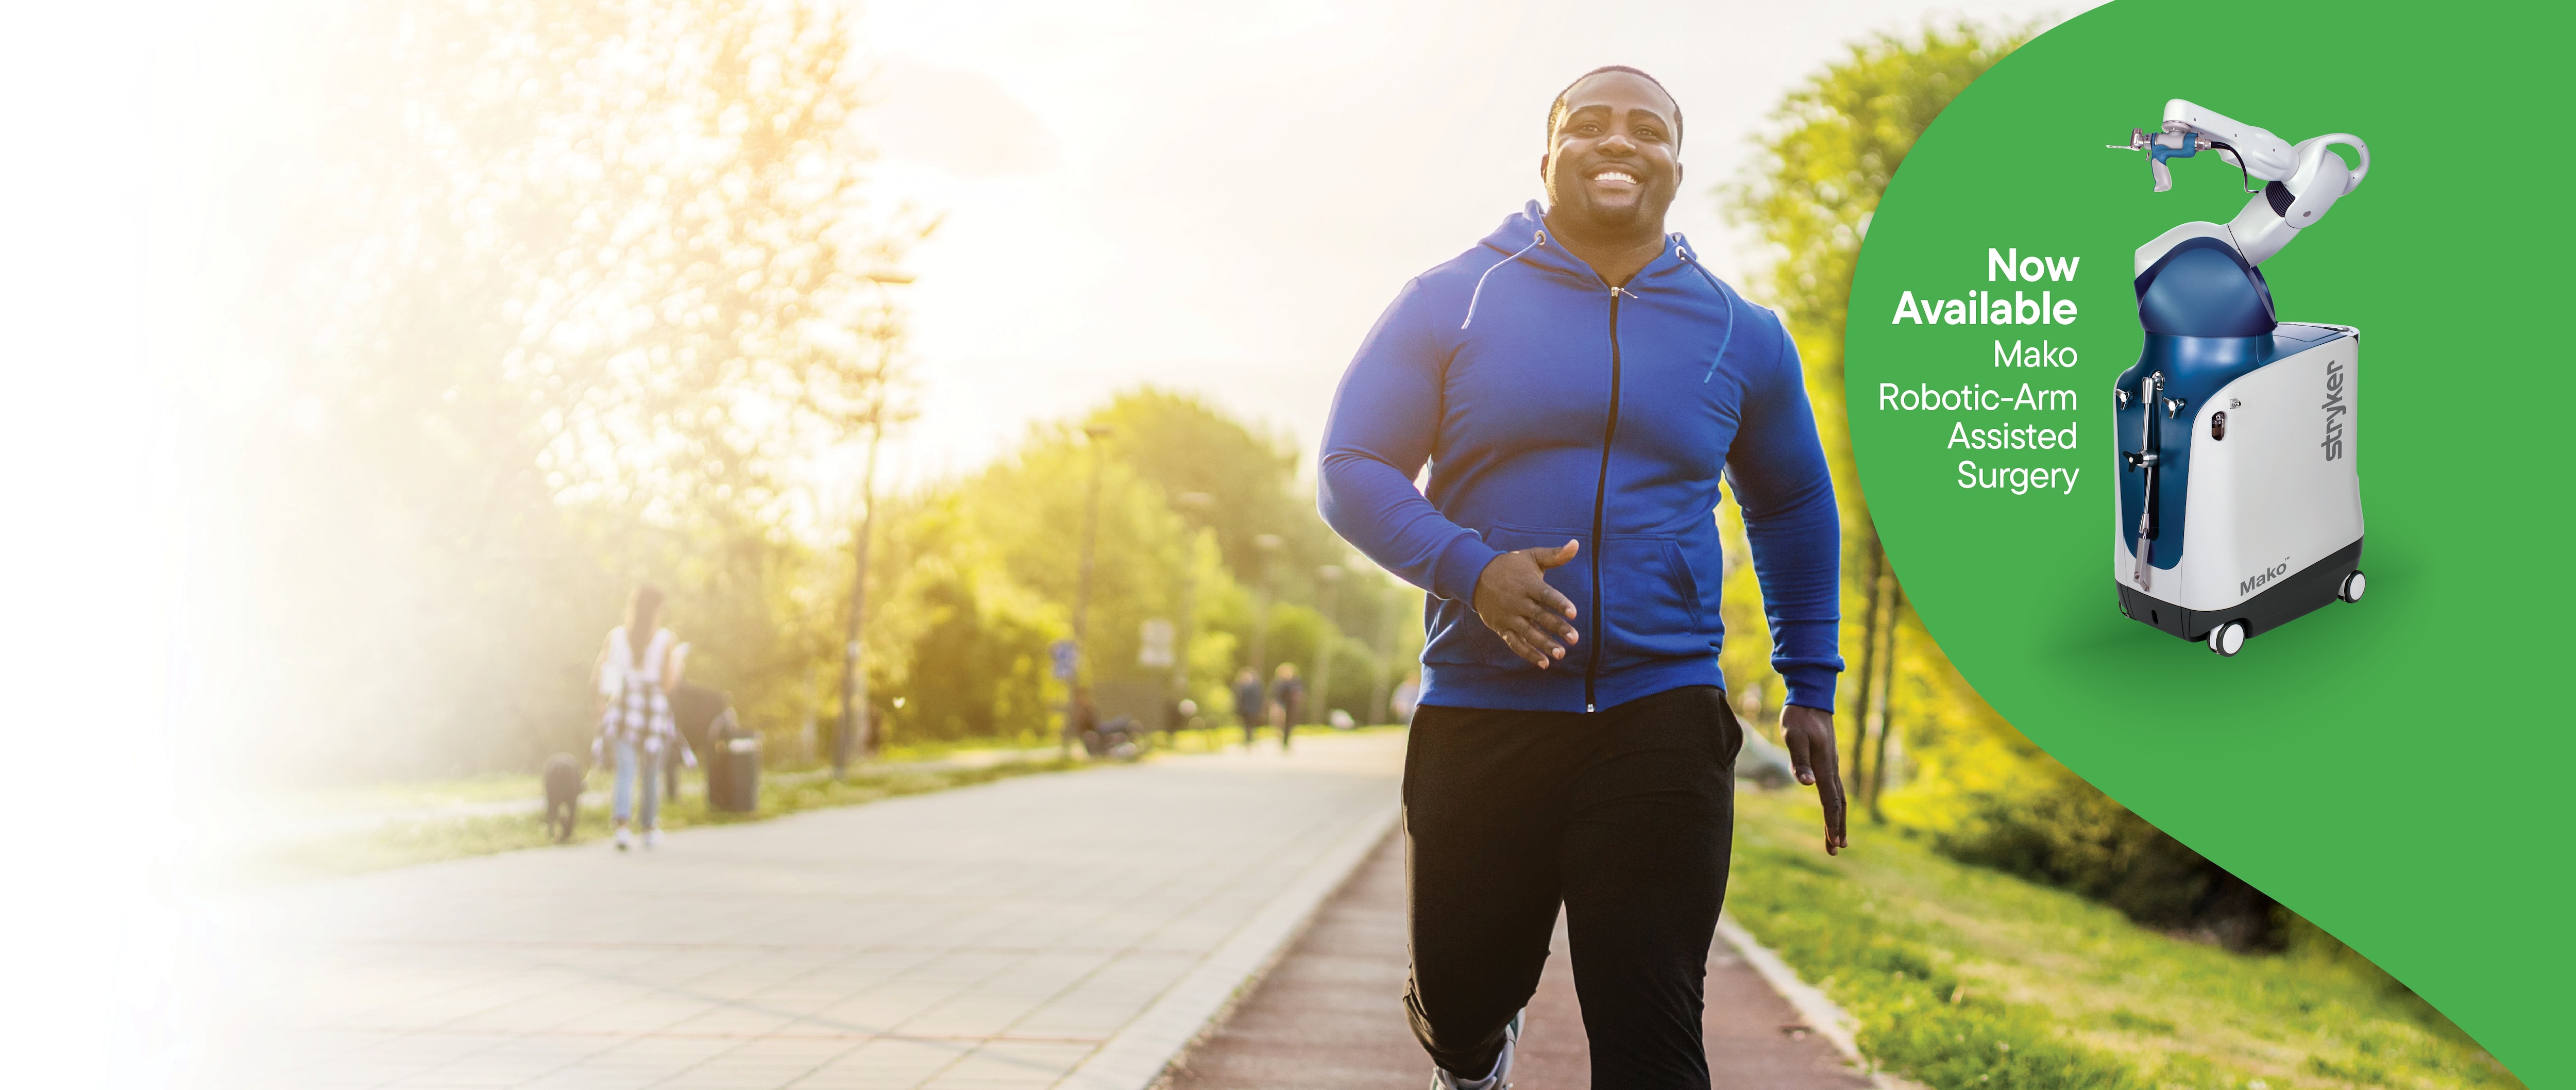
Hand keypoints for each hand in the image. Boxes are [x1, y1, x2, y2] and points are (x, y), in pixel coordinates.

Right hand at [1472, 540, 1580, 667]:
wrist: (1475, 575)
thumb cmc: (1510, 566)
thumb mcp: (1531, 556)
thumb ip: (1555, 555)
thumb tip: (1576, 544)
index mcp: (1528, 584)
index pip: (1545, 595)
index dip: (1559, 603)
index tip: (1574, 613)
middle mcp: (1518, 601)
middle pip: (1539, 616)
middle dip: (1557, 628)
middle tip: (1574, 639)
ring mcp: (1509, 616)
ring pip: (1528, 633)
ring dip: (1544, 644)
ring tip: (1561, 653)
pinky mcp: (1502, 628)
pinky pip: (1515, 643)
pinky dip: (1528, 654)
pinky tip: (1544, 663)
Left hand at [1779, 704, 1847, 855]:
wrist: (1811, 699)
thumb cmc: (1798, 718)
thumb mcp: (1793, 737)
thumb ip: (1799, 761)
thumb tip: (1806, 784)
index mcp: (1824, 766)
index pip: (1831, 800)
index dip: (1832, 822)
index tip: (1835, 843)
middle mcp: (1832, 768)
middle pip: (1838, 804)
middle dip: (1837, 827)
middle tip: (1836, 849)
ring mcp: (1832, 765)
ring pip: (1839, 797)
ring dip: (1838, 819)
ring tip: (1838, 838)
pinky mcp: (1829, 761)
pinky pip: (1835, 789)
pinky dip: (1836, 805)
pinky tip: (1833, 810)